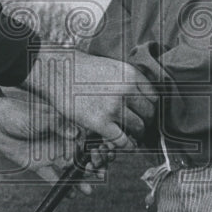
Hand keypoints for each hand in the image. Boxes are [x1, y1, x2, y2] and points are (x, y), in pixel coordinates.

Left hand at [0, 90, 108, 194]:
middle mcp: (61, 142)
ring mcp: (51, 154)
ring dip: (80, 180)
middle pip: (83, 157)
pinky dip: (62, 187)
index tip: (102, 156)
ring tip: (88, 190)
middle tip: (98, 175)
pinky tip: (70, 195)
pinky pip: (52, 177)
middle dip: (93, 167)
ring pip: (70, 169)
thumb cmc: (18, 113)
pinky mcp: (38, 165)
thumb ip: (58, 125)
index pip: (87, 139)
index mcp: (66, 127)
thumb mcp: (40, 117)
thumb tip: (76, 133)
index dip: (97, 148)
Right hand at [22, 49, 156, 147]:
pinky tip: (128, 145)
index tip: (146, 112)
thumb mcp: (111, 66)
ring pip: (138, 127)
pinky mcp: (100, 122)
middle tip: (141, 125)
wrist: (57, 71)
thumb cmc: (81, 67)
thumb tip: (139, 96)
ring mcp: (113, 107)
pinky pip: (122, 140)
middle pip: (149, 113)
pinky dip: (128, 145)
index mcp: (131, 75)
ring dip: (137, 133)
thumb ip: (127, 80)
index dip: (151, 107)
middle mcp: (126, 90)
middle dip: (146, 120)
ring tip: (133, 134)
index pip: (154, 96)